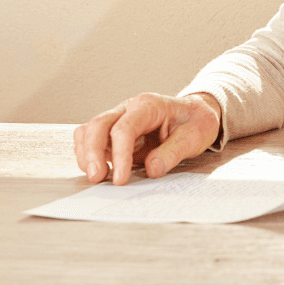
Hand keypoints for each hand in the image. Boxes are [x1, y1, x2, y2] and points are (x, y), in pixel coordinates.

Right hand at [73, 92, 221, 184]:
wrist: (196, 114)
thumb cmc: (196, 122)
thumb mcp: (195, 136)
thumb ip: (173, 152)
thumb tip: (152, 169)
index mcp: (149, 105)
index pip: (125, 128)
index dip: (120, 155)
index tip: (121, 179)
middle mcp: (129, 108)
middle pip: (98, 125)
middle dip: (92, 153)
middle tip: (96, 178)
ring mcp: (119, 118)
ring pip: (89, 131)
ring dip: (87, 154)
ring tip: (97, 177)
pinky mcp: (114, 132)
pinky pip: (91, 139)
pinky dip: (88, 155)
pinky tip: (99, 170)